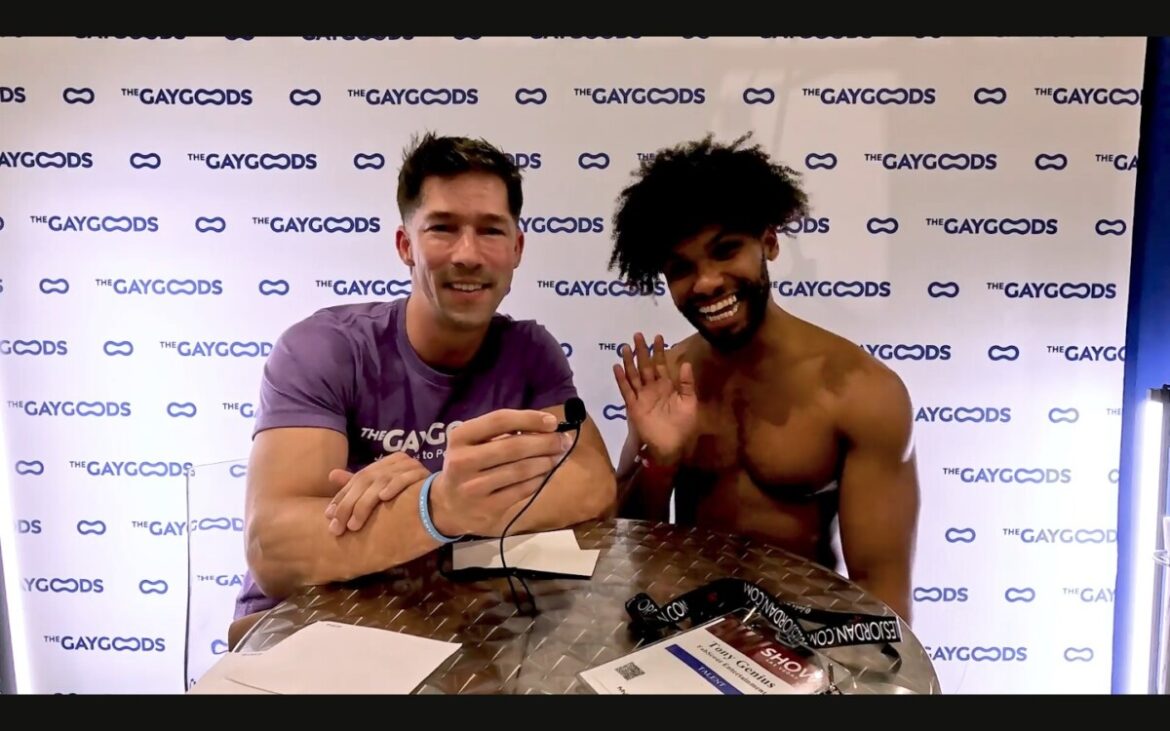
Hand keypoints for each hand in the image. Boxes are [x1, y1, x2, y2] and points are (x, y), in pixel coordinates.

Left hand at [324, 452, 430, 534]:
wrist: (445, 500)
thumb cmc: (411, 499)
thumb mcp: (380, 491)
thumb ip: (357, 484)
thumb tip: (331, 474)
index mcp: (385, 463)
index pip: (357, 479)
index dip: (342, 497)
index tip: (329, 517)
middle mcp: (396, 461)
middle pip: (364, 481)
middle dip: (348, 506)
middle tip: (337, 528)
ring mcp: (410, 466)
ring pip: (379, 482)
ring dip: (364, 504)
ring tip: (354, 524)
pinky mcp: (422, 474)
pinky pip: (405, 478)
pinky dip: (393, 486)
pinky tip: (383, 498)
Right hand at [429, 409, 572, 537]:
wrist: (447, 506)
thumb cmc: (468, 466)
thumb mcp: (473, 443)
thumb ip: (503, 433)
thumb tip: (547, 426)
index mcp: (460, 437)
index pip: (499, 420)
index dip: (529, 418)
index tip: (552, 421)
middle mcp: (463, 461)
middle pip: (514, 447)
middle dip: (545, 442)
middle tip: (563, 441)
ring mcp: (474, 487)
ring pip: (521, 470)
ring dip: (546, 461)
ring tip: (557, 456)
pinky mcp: (487, 509)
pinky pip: (522, 490)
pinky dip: (539, 480)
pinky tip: (545, 474)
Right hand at [613, 332, 697, 466]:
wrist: (672, 446)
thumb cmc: (684, 425)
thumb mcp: (689, 402)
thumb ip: (687, 383)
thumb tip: (686, 363)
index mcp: (667, 386)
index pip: (661, 364)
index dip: (659, 351)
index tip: (657, 336)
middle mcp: (653, 388)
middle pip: (645, 366)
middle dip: (642, 351)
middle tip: (637, 335)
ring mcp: (642, 396)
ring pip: (634, 375)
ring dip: (629, 362)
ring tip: (625, 347)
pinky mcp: (634, 406)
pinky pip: (626, 390)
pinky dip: (622, 379)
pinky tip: (617, 367)